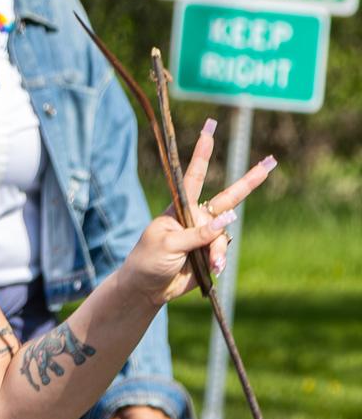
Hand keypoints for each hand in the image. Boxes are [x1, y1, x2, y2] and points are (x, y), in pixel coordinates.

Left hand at [120, 122, 275, 305]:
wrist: (147, 288)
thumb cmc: (148, 261)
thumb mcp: (168, 245)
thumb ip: (197, 233)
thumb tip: (228, 219)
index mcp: (179, 208)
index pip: (193, 177)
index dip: (202, 154)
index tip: (210, 129)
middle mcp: (195, 217)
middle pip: (227, 197)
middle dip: (249, 181)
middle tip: (271, 163)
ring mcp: (205, 234)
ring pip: (224, 235)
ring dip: (218, 250)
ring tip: (210, 264)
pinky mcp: (211, 252)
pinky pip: (224, 251)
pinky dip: (219, 260)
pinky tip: (211, 269)